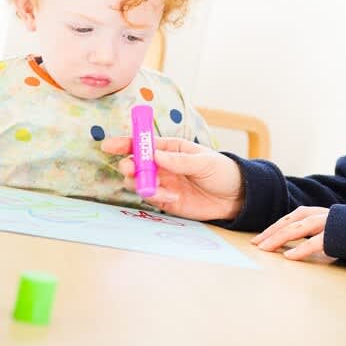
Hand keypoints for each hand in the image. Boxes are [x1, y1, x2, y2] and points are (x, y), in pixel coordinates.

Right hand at [100, 136, 244, 221]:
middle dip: (129, 166)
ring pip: (139, 182)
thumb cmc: (222, 172)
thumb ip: (180, 160)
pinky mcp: (167, 201)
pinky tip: (171, 198)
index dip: (125, 143)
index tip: (109, 145)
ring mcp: (164, 183)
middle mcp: (163, 165)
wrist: (236, 198)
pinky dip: (156, 198)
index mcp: (171, 149)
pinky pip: (152, 199)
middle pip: (136, 164)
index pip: (144, 144)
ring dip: (140, 184)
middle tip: (130, 169)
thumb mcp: (204, 162)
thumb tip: (155, 154)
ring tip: (153, 186)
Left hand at [250, 206, 334, 261]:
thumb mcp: (335, 231)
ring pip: (299, 227)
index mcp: (320, 213)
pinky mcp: (338, 236)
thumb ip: (319, 235)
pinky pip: (315, 243)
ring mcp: (330, 223)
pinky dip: (301, 249)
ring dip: (279, 237)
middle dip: (271, 231)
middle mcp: (323, 215)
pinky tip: (289, 256)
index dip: (275, 227)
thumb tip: (299, 248)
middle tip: (255, 243)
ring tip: (265, 248)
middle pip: (291, 221)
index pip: (292, 218)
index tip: (260, 239)